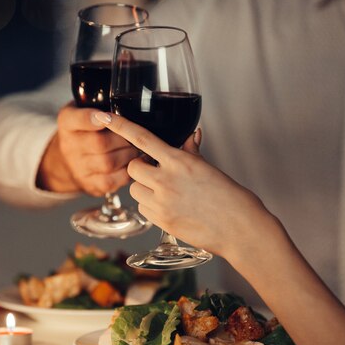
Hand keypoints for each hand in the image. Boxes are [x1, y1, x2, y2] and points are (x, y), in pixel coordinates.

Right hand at [37, 103, 139, 195]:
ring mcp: (78, 168)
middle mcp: (69, 146)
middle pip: (99, 143)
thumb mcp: (84, 109)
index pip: (76, 119)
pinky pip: (113, 180)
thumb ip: (100, 104)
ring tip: (138, 148)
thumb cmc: (85, 130)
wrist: (68, 160)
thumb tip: (128, 102)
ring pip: (108, 162)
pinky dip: (128, 171)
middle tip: (138, 135)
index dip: (91, 119)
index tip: (106, 117)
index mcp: (67, 122)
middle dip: (124, 138)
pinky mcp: (90, 185)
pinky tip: (134, 163)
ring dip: (129, 154)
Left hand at [93, 111, 278, 263]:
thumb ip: (191, 152)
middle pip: (133, 167)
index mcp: (179, 161)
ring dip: (143, 188)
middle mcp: (167, 180)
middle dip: (140, 168)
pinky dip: (149, 206)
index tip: (105, 117)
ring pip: (134, 189)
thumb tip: (190, 135)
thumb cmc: (229, 197)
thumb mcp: (208, 168)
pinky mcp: (161, 221)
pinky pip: (142, 208)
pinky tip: (168, 207)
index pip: (142, 138)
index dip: (121, 126)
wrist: (239, 228)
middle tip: (156, 173)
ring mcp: (162, 202)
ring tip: (165, 192)